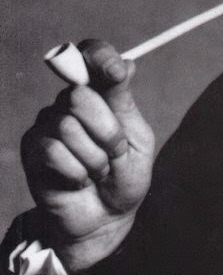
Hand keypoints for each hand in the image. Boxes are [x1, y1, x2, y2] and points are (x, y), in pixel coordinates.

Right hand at [21, 40, 154, 271]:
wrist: (107, 219)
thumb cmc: (126, 176)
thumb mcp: (137, 139)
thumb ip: (124, 103)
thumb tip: (126, 63)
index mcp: (101, 93)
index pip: (91, 55)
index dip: (99, 55)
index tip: (114, 71)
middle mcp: (71, 102)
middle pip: (79, 95)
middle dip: (106, 131)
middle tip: (114, 152)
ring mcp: (49, 124)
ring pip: (68, 127)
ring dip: (93, 158)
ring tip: (98, 171)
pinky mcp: (33, 149)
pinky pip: (52, 151)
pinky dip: (76, 172)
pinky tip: (79, 180)